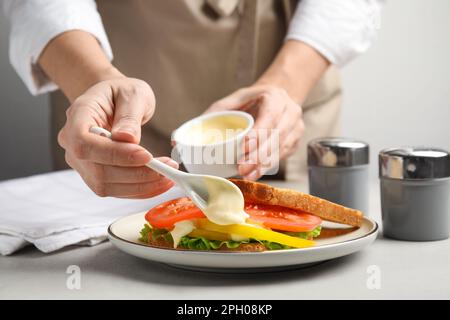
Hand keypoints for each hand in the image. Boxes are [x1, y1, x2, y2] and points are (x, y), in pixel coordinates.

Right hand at [58, 78, 177, 197]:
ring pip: (107, 185)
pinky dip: (140, 190)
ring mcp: (82, 163)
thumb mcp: (132, 93)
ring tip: (168, 176)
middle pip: (98, 170)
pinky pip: (116, 190)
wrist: (114, 101)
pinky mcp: (95, 175)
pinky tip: (159, 183)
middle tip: (167, 167)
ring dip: (142, 185)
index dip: (114, 154)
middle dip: (137, 173)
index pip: (85, 143)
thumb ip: (129, 115)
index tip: (146, 155)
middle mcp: (72, 143)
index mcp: (77, 116)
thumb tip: (128, 138)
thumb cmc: (121, 93)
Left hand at [206, 85, 304, 179]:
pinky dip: (269, 165)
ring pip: (282, 148)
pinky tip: (256, 172)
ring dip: (264, 164)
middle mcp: (290, 110)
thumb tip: (186, 134)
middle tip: (242, 168)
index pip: (270, 116)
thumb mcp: (233, 100)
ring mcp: (296, 126)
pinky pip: (284, 155)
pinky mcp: (295, 140)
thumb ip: (215, 113)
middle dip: (259, 155)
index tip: (244, 147)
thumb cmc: (251, 101)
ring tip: (248, 174)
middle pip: (277, 136)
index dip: (258, 133)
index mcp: (275, 96)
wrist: (275, 99)